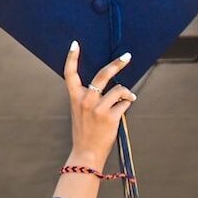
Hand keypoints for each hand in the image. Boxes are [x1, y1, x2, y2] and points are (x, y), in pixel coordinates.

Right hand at [63, 42, 135, 165]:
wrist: (86, 153)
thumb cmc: (85, 131)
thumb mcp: (80, 112)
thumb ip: (90, 98)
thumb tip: (114, 87)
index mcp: (75, 97)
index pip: (70, 74)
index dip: (72, 58)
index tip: (75, 44)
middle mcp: (85, 100)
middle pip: (103, 75)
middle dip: (117, 64)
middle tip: (127, 56)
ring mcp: (98, 108)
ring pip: (119, 90)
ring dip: (126, 94)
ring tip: (127, 98)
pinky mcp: (111, 116)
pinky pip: (125, 103)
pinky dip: (126, 105)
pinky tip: (121, 113)